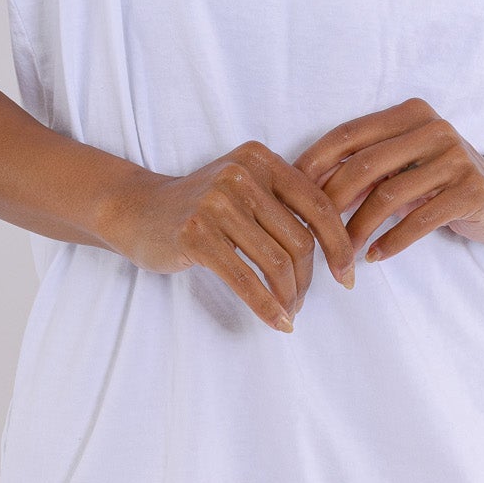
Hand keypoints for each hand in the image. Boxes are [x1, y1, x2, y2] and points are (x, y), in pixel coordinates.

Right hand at [97, 141, 356, 332]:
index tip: (347, 276)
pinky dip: (266, 306)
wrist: (135, 210)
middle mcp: (241, 175)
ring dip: (289, 296)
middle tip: (303, 302)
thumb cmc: (199, 207)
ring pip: (276, 262)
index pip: (318, 205)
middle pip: (299, 239)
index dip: (339, 244)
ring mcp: (216, 202)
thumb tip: (340, 246)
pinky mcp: (196, 234)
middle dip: (308, 279)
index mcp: (261, 159)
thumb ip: (283, 203)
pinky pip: (245, 279)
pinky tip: (277, 322)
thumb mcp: (243, 188)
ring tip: (288, 312)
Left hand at [291, 98, 483, 262]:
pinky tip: (375, 257)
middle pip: (364, 165)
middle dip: (332, 202)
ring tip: (343, 253)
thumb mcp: (400, 167)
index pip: (348, 134)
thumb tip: (305, 190)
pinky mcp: (471, 191)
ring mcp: (456, 158)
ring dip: (358, 229)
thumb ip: (361, 171)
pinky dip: (392, 242)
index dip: (314, 163)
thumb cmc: (436, 181)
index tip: (289, 194)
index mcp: (409, 113)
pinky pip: (419, 220)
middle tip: (314, 233)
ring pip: (388, 196)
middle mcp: (434, 128)